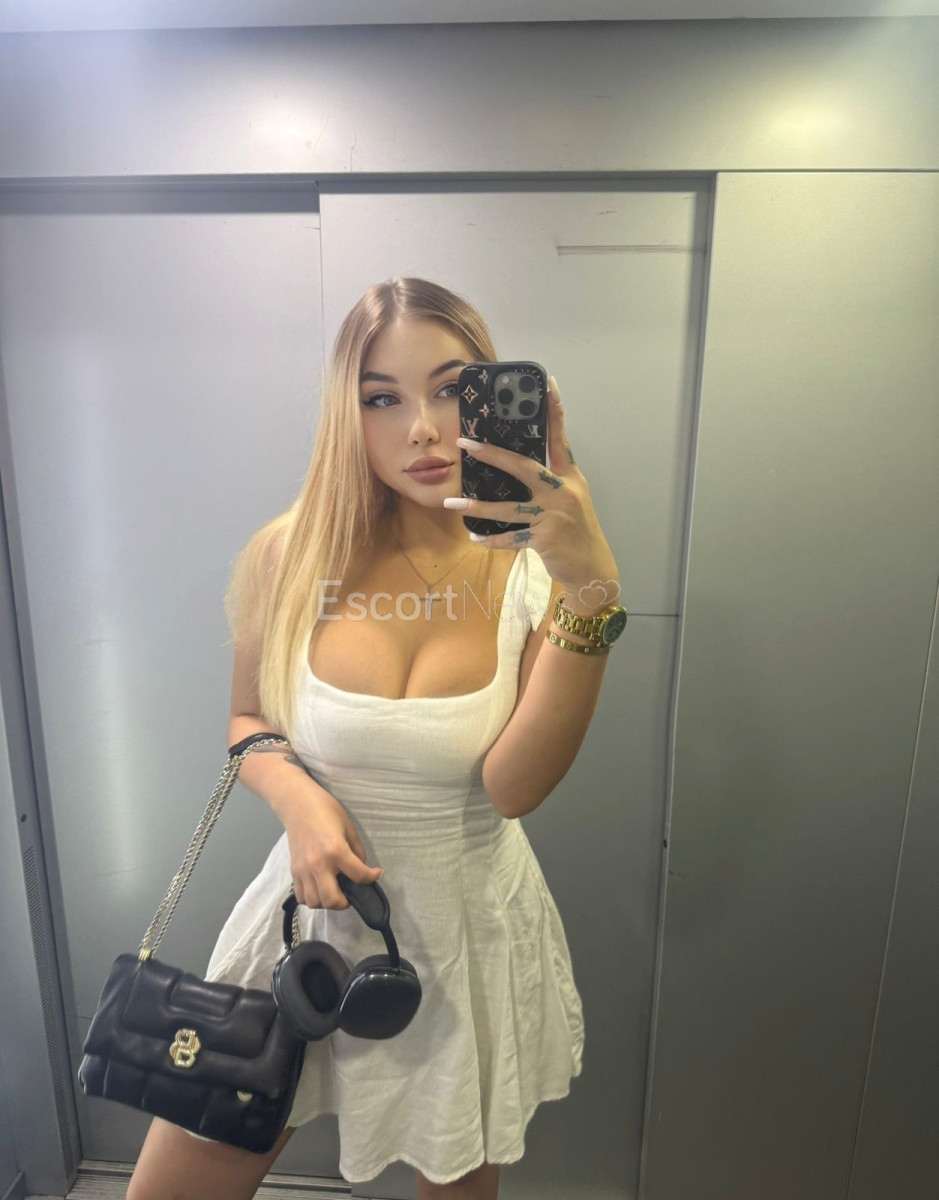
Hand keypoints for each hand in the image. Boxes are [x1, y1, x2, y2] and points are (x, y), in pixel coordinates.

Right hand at [283, 786, 381, 909]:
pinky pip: (302, 896)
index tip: (375, 874)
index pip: (358, 875)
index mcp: (336, 850)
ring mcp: (303, 870)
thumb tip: (360, 868)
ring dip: (327, 902)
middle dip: (345, 902)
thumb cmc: (325, 810)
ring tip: (334, 891)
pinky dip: (312, 898)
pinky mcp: (293, 871)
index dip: (371, 877)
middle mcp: (318, 864)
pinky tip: (320, 888)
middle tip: (350, 893)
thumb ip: (356, 851)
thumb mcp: (348, 827)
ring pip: (314, 902)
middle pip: (332, 900)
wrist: (297, 804)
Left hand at [448, 376, 618, 605]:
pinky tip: (475, 537)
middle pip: (524, 467)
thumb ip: (550, 481)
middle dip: (493, 455)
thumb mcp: (571, 499)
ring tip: (453, 502)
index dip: (555, 410)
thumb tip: (516, 465)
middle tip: (466, 444)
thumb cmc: (576, 531)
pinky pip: (510, 538)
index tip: (547, 383)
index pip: (560, 438)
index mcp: (570, 477)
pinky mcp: (544, 539)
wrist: (592, 568)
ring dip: (478, 506)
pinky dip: (491, 539)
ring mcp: (553, 516)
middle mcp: (563, 492)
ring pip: (508, 508)